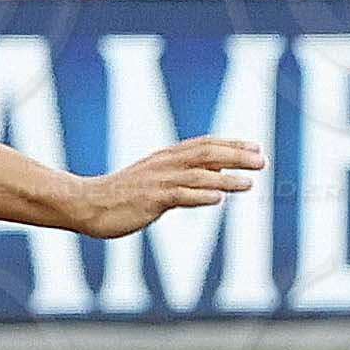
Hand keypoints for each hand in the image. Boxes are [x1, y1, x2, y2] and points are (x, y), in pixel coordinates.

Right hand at [76, 136, 264, 236]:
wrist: (88, 204)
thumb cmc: (123, 196)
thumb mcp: (157, 181)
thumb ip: (184, 178)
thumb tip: (217, 177)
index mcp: (167, 158)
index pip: (205, 145)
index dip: (232, 145)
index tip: (256, 148)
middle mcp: (165, 164)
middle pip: (206, 154)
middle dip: (236, 156)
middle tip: (262, 161)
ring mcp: (158, 181)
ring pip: (198, 175)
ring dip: (225, 178)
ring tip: (248, 183)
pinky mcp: (150, 200)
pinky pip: (178, 195)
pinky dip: (200, 196)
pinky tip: (218, 198)